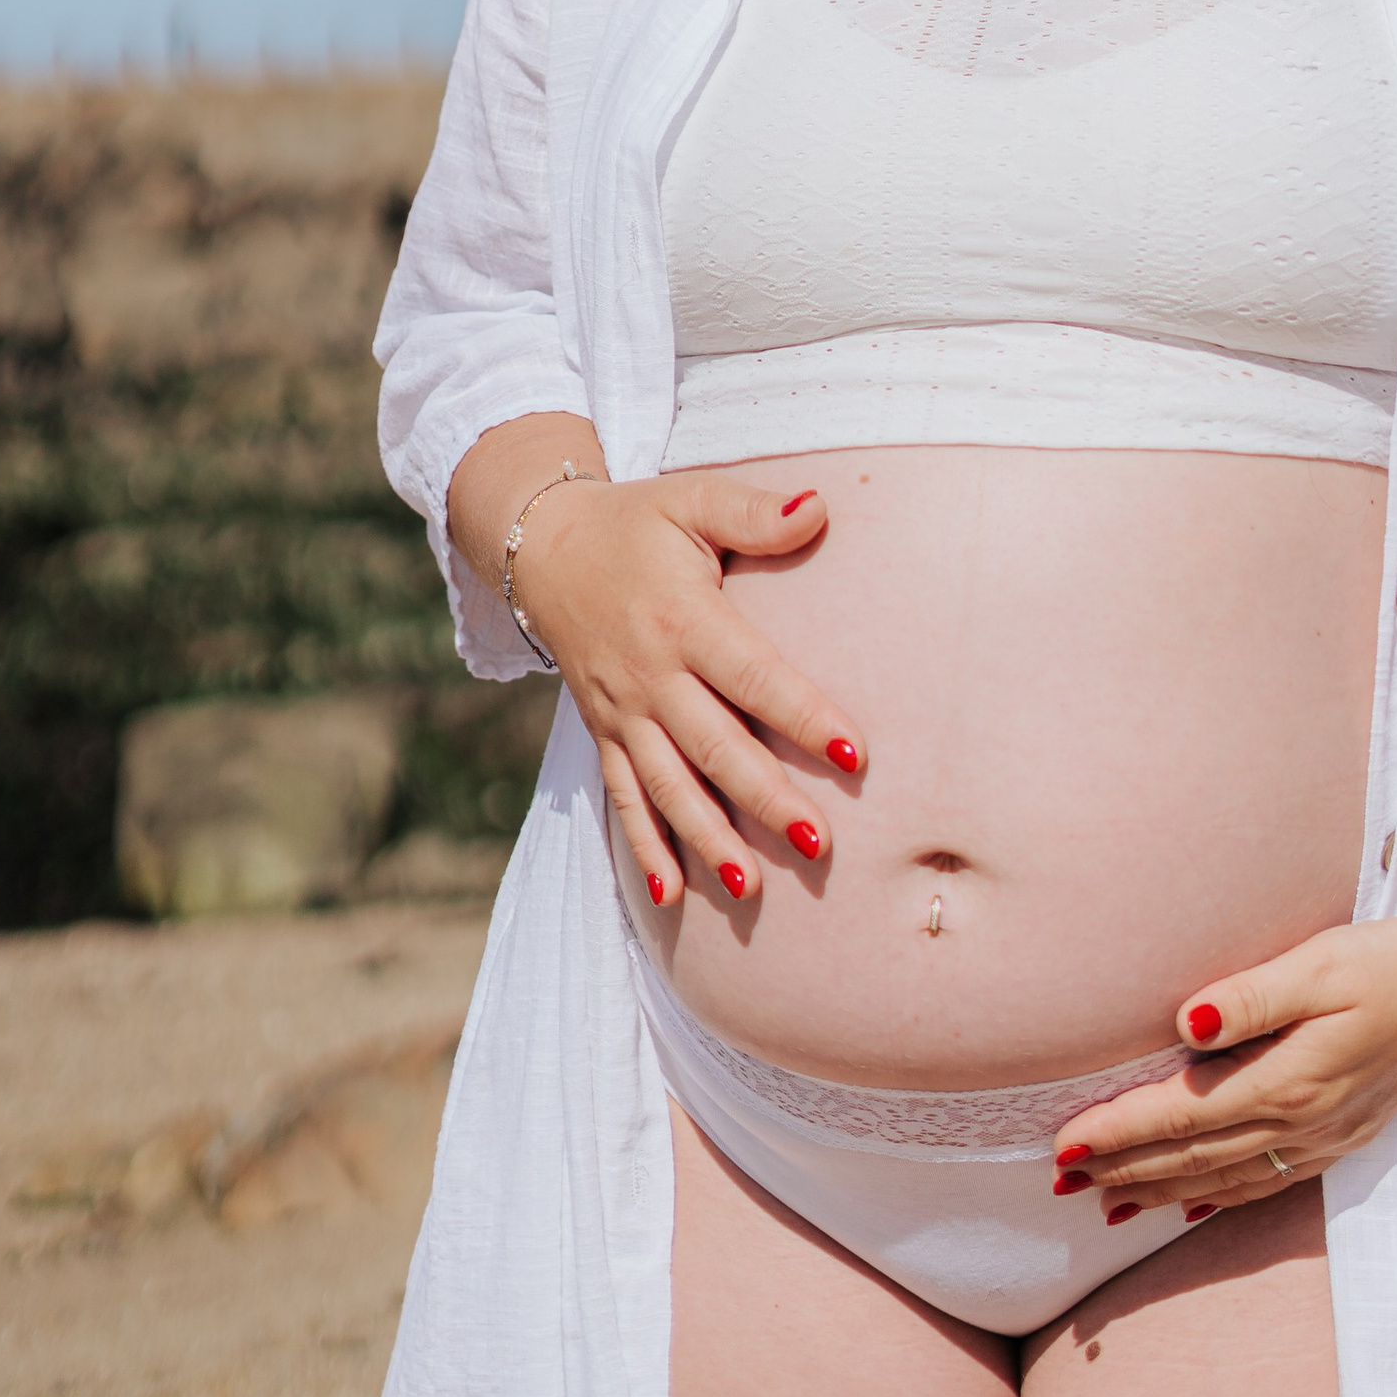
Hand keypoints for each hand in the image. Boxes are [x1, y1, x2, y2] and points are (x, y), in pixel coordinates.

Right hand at [497, 464, 862, 908]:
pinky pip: (623, 797)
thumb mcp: (693, 500)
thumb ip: (755, 512)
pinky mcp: (603, 732)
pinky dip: (644, 848)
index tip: (853, 752)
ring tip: (750, 886)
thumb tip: (821, 507)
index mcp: (683, 617)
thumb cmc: (637, 522)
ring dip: (708, 838)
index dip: (801, 714)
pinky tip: (672, 896)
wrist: (543, 546)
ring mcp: (622, 710)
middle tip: (818, 844)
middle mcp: (650, 674)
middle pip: (714, 746)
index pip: (752, 675)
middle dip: (765, 798)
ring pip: (668, 786)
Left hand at [1054, 917, 1396, 1221]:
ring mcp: (1324, 1139)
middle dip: (1123, 1170)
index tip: (1063, 1145)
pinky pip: (1264, 1183)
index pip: (1182, 1116)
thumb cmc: (1390, 962)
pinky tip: (1191, 1207)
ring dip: (1162, 1193)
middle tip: (1059, 1181)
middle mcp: (1302, 1124)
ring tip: (1104, 1203)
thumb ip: (1250, 997)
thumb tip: (1185, 1024)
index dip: (1119, 1132)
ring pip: (1224, 1179)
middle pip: (1194, 1157)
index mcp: (1289, 1082)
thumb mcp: (1320, 964)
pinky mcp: (1341, 1138)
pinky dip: (1218, 1198)